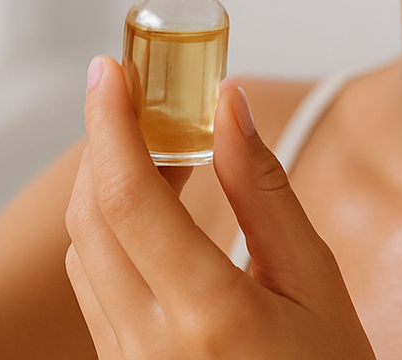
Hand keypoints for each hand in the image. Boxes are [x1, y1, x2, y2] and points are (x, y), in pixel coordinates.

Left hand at [66, 58, 377, 359]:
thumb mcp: (318, 282)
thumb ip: (264, 190)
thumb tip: (229, 104)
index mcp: (208, 316)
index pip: (129, 198)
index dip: (109, 123)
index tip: (108, 69)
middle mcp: (149, 347)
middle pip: (90, 218)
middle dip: (102, 142)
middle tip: (133, 93)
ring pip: (83, 253)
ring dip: (103, 186)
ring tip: (150, 142)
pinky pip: (93, 289)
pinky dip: (110, 232)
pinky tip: (150, 208)